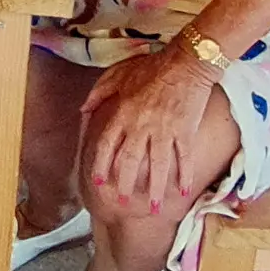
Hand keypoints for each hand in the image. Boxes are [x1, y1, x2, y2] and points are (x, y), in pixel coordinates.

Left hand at [80, 45, 219, 215]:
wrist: (187, 62)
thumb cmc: (152, 66)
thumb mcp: (118, 73)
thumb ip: (99, 93)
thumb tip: (82, 109)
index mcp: (123, 113)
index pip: (107, 145)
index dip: (101, 164)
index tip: (98, 182)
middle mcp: (141, 126)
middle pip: (130, 161)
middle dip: (127, 184)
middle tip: (125, 201)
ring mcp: (164, 130)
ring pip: (157, 166)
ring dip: (156, 189)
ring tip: (154, 207)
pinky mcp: (185, 131)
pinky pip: (183, 158)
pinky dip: (184, 175)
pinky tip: (184, 191)